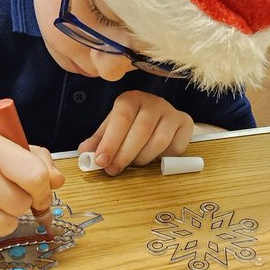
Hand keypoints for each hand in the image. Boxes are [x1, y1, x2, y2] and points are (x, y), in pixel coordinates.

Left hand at [77, 90, 193, 174]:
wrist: (161, 120)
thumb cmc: (132, 126)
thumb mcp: (112, 130)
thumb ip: (98, 142)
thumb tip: (84, 153)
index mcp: (131, 99)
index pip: (121, 118)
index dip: (111, 141)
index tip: (101, 160)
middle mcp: (153, 102)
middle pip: (141, 130)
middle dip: (125, 154)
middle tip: (114, 170)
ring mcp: (171, 112)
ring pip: (160, 140)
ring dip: (144, 157)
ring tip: (134, 164)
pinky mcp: (186, 123)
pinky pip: (175, 147)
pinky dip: (163, 157)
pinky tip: (154, 157)